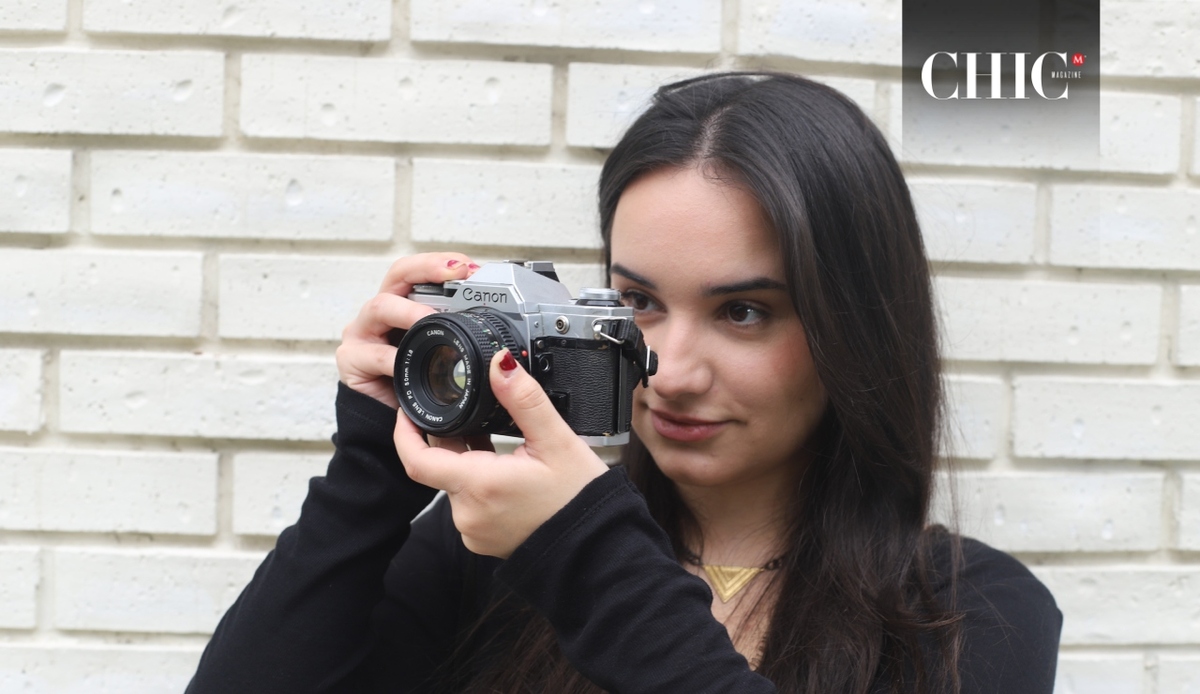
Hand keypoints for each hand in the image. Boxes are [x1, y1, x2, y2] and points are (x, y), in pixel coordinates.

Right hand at [336, 253, 476, 407]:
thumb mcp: (446, 357)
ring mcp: (364, 332)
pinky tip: (407, 361)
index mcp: (406, 303)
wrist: (392, 418)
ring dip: (409, 311)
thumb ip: (468, 342)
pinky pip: (374, 354)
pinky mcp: (351, 359)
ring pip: (381, 307)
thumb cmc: (420, 381)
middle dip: (428, 268)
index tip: (473, 267)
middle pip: (399, 273)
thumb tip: (508, 341)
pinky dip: (393, 358)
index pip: (423, 271)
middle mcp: (383, 311)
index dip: (446, 264)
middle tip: (457, 273)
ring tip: (431, 317)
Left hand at [394, 350, 610, 558]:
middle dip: (453, 440)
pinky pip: (468, 503)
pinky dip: (478, 483)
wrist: (597, 546)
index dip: (405, 432)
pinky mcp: (483, 539)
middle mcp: (467, 514)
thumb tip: (500, 363)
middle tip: (477, 418)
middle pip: (438, 467)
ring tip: (500, 445)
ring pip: (454, 484)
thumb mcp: (556, 440)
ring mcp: (473, 531)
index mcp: (479, 486)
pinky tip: (506, 472)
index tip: (407, 411)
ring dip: (468, 462)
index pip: (417, 459)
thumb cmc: (579, 499)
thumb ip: (523, 399)